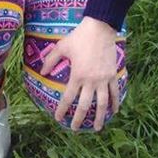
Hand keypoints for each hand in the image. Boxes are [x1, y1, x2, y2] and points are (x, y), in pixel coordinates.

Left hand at [40, 16, 119, 131]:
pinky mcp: (112, 75)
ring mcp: (103, 79)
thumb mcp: (62, 47)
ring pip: (102, 103)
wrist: (100, 28)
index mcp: (77, 75)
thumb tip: (42, 72)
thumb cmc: (79, 37)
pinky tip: (115, 111)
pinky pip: (115, 92)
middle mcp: (91, 80)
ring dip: (100, 117)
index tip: (58, 119)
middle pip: (85, 105)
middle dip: (80, 119)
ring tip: (98, 128)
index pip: (68, 97)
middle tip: (75, 128)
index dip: (62, 110)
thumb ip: (51, 60)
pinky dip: (115, 103)